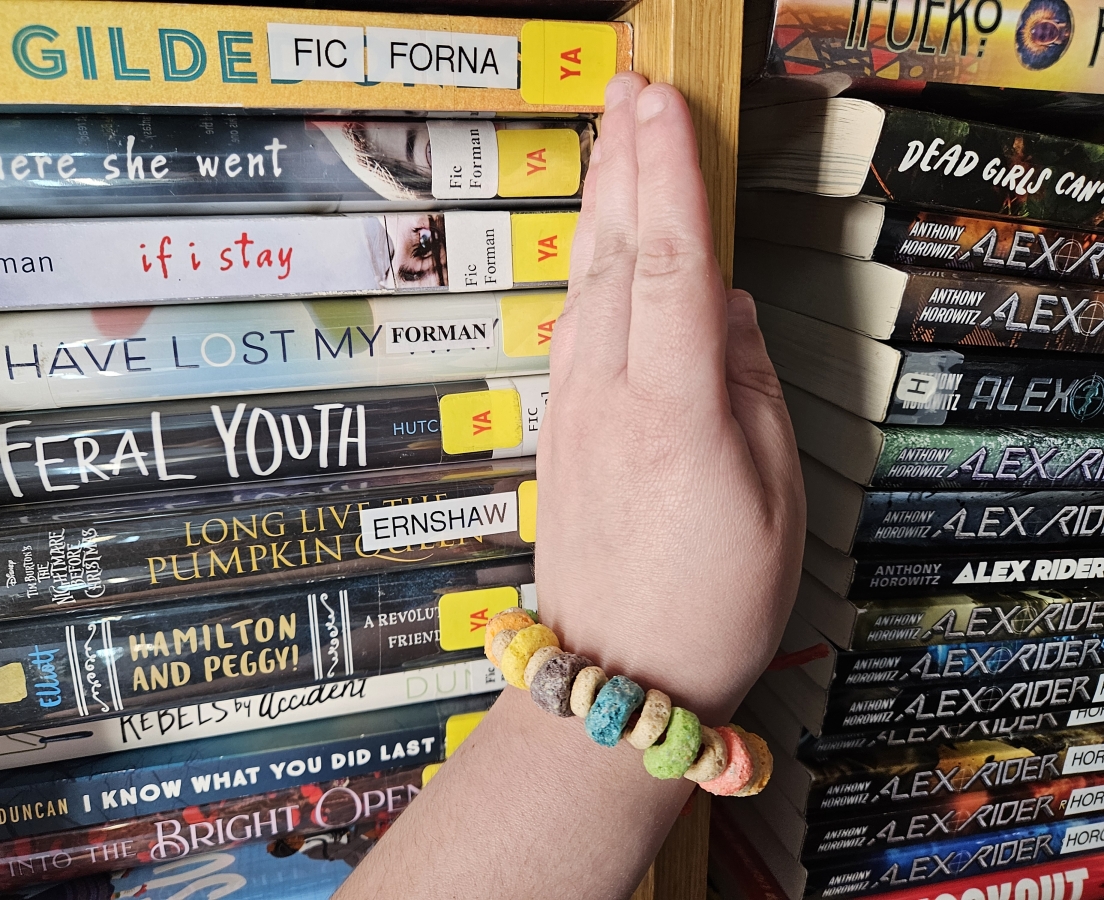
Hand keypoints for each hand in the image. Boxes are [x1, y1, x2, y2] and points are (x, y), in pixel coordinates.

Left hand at [536, 72, 805, 722]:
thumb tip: (726, 311)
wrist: (617, 671)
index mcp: (670, 410)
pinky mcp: (559, 429)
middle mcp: (606, 397)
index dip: (670, 172)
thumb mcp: (773, 496)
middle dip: (624, 163)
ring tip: (610, 143)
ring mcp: (572, 412)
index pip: (670, 261)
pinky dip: (584, 270)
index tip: (667, 106)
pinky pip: (571, 327)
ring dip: (599, 206)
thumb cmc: (707, 602)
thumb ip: (749, 386)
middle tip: (631, 93)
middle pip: (616, 254)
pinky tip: (592, 245)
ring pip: (583, 283)